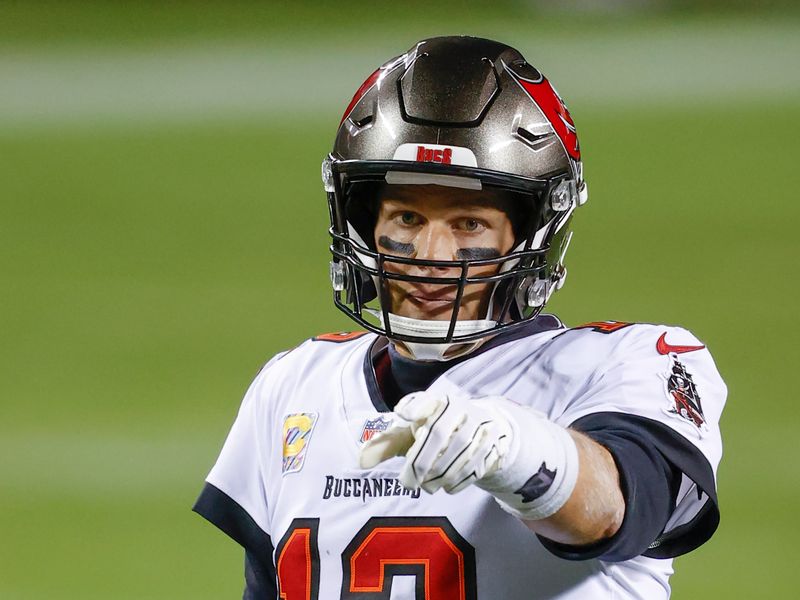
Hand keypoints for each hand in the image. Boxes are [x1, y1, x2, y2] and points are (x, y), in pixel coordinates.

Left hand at [359, 391, 578, 519]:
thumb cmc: (437, 431)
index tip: (401, 414)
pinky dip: (459, 480)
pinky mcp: (496, 445)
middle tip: (408, 482)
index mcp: (438, 402)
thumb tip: (360, 461)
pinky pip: (478, 465)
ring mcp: (481, 426)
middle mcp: (461, 409)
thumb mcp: (413, 433)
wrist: (484, 429)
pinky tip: (446, 487)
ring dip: (440, 474)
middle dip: (422, 461)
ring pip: (460, 452)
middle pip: (440, 434)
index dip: (414, 406)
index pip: (425, 400)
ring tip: (426, 486)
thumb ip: (387, 444)